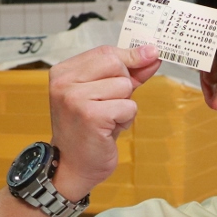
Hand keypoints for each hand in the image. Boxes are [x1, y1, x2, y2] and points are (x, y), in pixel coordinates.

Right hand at [47, 45, 160, 198]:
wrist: (73, 165)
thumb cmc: (89, 129)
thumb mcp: (106, 94)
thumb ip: (128, 73)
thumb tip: (152, 54)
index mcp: (64, 72)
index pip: (105, 51)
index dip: (131, 56)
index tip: (151, 55)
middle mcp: (65, 82)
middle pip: (116, 64)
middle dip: (124, 84)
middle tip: (111, 105)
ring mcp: (76, 98)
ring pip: (124, 86)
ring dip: (124, 105)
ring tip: (107, 120)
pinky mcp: (91, 115)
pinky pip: (128, 106)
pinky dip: (125, 119)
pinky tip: (109, 129)